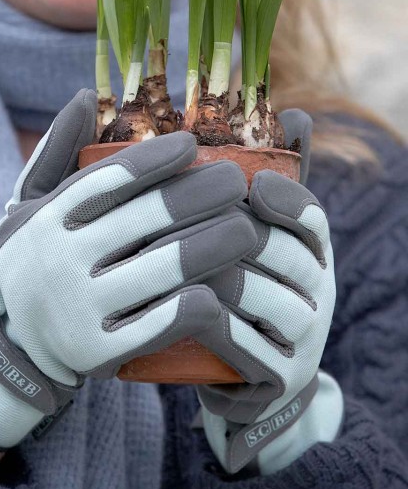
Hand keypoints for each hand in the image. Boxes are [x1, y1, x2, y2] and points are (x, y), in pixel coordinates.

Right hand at [0, 90, 256, 451]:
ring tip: (251, 230)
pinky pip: (161, 325)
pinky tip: (224, 288)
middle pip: (146, 218)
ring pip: (165, 268)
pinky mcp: (99, 352)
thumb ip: (53, 153)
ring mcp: (80, 309)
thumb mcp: (26, 208)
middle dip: (203, 194)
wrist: (15, 346)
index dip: (156, 158)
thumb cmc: (35, 263)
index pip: (108, 179)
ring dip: (217, 244)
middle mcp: (59, 260)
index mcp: (45, 219)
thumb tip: (84, 95)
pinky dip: (198, 304)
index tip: (194, 144)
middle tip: (239, 183)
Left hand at [196, 111, 342, 474]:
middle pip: (288, 255)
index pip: (311, 219)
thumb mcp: (254, 240)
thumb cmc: (239, 293)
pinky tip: (183, 310)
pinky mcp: (280, 377)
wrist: (239, 375)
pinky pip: (248, 348)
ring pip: (267, 299)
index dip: (286, 198)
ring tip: (171, 263)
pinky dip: (214, 326)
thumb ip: (267, 182)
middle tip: (178, 224)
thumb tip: (292, 111)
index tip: (253, 186)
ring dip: (222, 277)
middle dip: (237, 235)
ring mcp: (304, 339)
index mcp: (311, 254)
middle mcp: (316, 293)